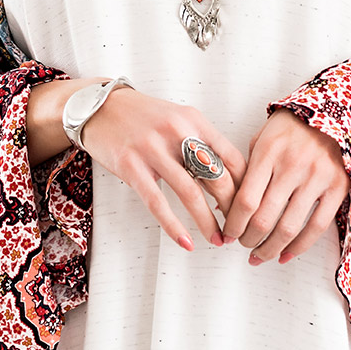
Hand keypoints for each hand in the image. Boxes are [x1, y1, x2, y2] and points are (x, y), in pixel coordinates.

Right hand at [29, 80, 246, 252]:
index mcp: (195, 119)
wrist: (100, 107)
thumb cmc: (144, 118)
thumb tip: (230, 183)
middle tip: (238, 229)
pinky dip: (174, 226)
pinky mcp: (131, 165)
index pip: (232, 157)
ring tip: (218, 239)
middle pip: (217, 176)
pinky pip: (157, 202)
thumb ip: (201, 144)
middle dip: (232, 208)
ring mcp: (153, 148)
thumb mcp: (178, 119)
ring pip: (191, 193)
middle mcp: (177, 131)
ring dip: (208, 222)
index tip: (251, 207)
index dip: (246, 186)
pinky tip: (186, 242)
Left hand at [221, 108, 349, 264]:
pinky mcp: (338, 187)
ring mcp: (317, 178)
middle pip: (264, 219)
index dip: (233, 224)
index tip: (228, 234)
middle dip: (248, 240)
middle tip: (242, 245)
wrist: (334, 111)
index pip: (245, 200)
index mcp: (269, 152)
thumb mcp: (262, 138)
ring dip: (270, 249)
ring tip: (259, 255)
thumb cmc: (291, 127)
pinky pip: (317, 227)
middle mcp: (293, 166)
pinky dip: (299, 247)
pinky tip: (285, 255)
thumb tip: (223, 206)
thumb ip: (245, 170)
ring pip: (289, 228)